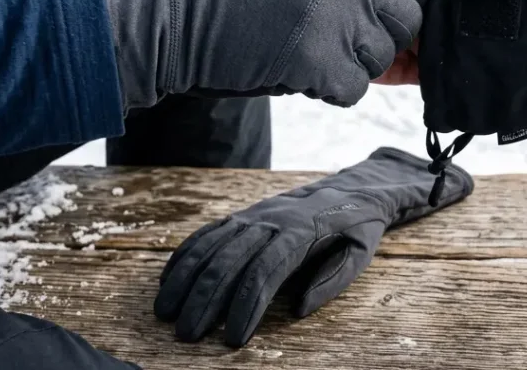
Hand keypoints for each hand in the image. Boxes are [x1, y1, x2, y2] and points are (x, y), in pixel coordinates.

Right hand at [100, 0, 429, 110]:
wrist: (185, 19)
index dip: (404, 0)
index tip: (378, 11)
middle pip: (407, 21)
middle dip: (381, 36)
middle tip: (339, 37)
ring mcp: (335, 18)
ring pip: (381, 58)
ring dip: (352, 63)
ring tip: (308, 48)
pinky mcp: (317, 61)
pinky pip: (353, 89)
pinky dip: (330, 89)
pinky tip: (298, 70)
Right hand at [154, 147, 472, 345]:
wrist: (353, 187)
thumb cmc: (358, 228)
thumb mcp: (360, 252)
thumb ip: (333, 279)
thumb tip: (299, 308)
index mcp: (302, 231)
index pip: (265, 271)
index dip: (246, 306)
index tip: (232, 339)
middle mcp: (272, 219)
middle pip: (229, 260)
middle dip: (205, 300)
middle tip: (188, 336)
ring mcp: (254, 214)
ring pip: (211, 246)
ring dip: (185, 279)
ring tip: (165, 313)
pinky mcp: (244, 214)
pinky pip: (209, 232)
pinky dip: (186, 255)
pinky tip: (168, 280)